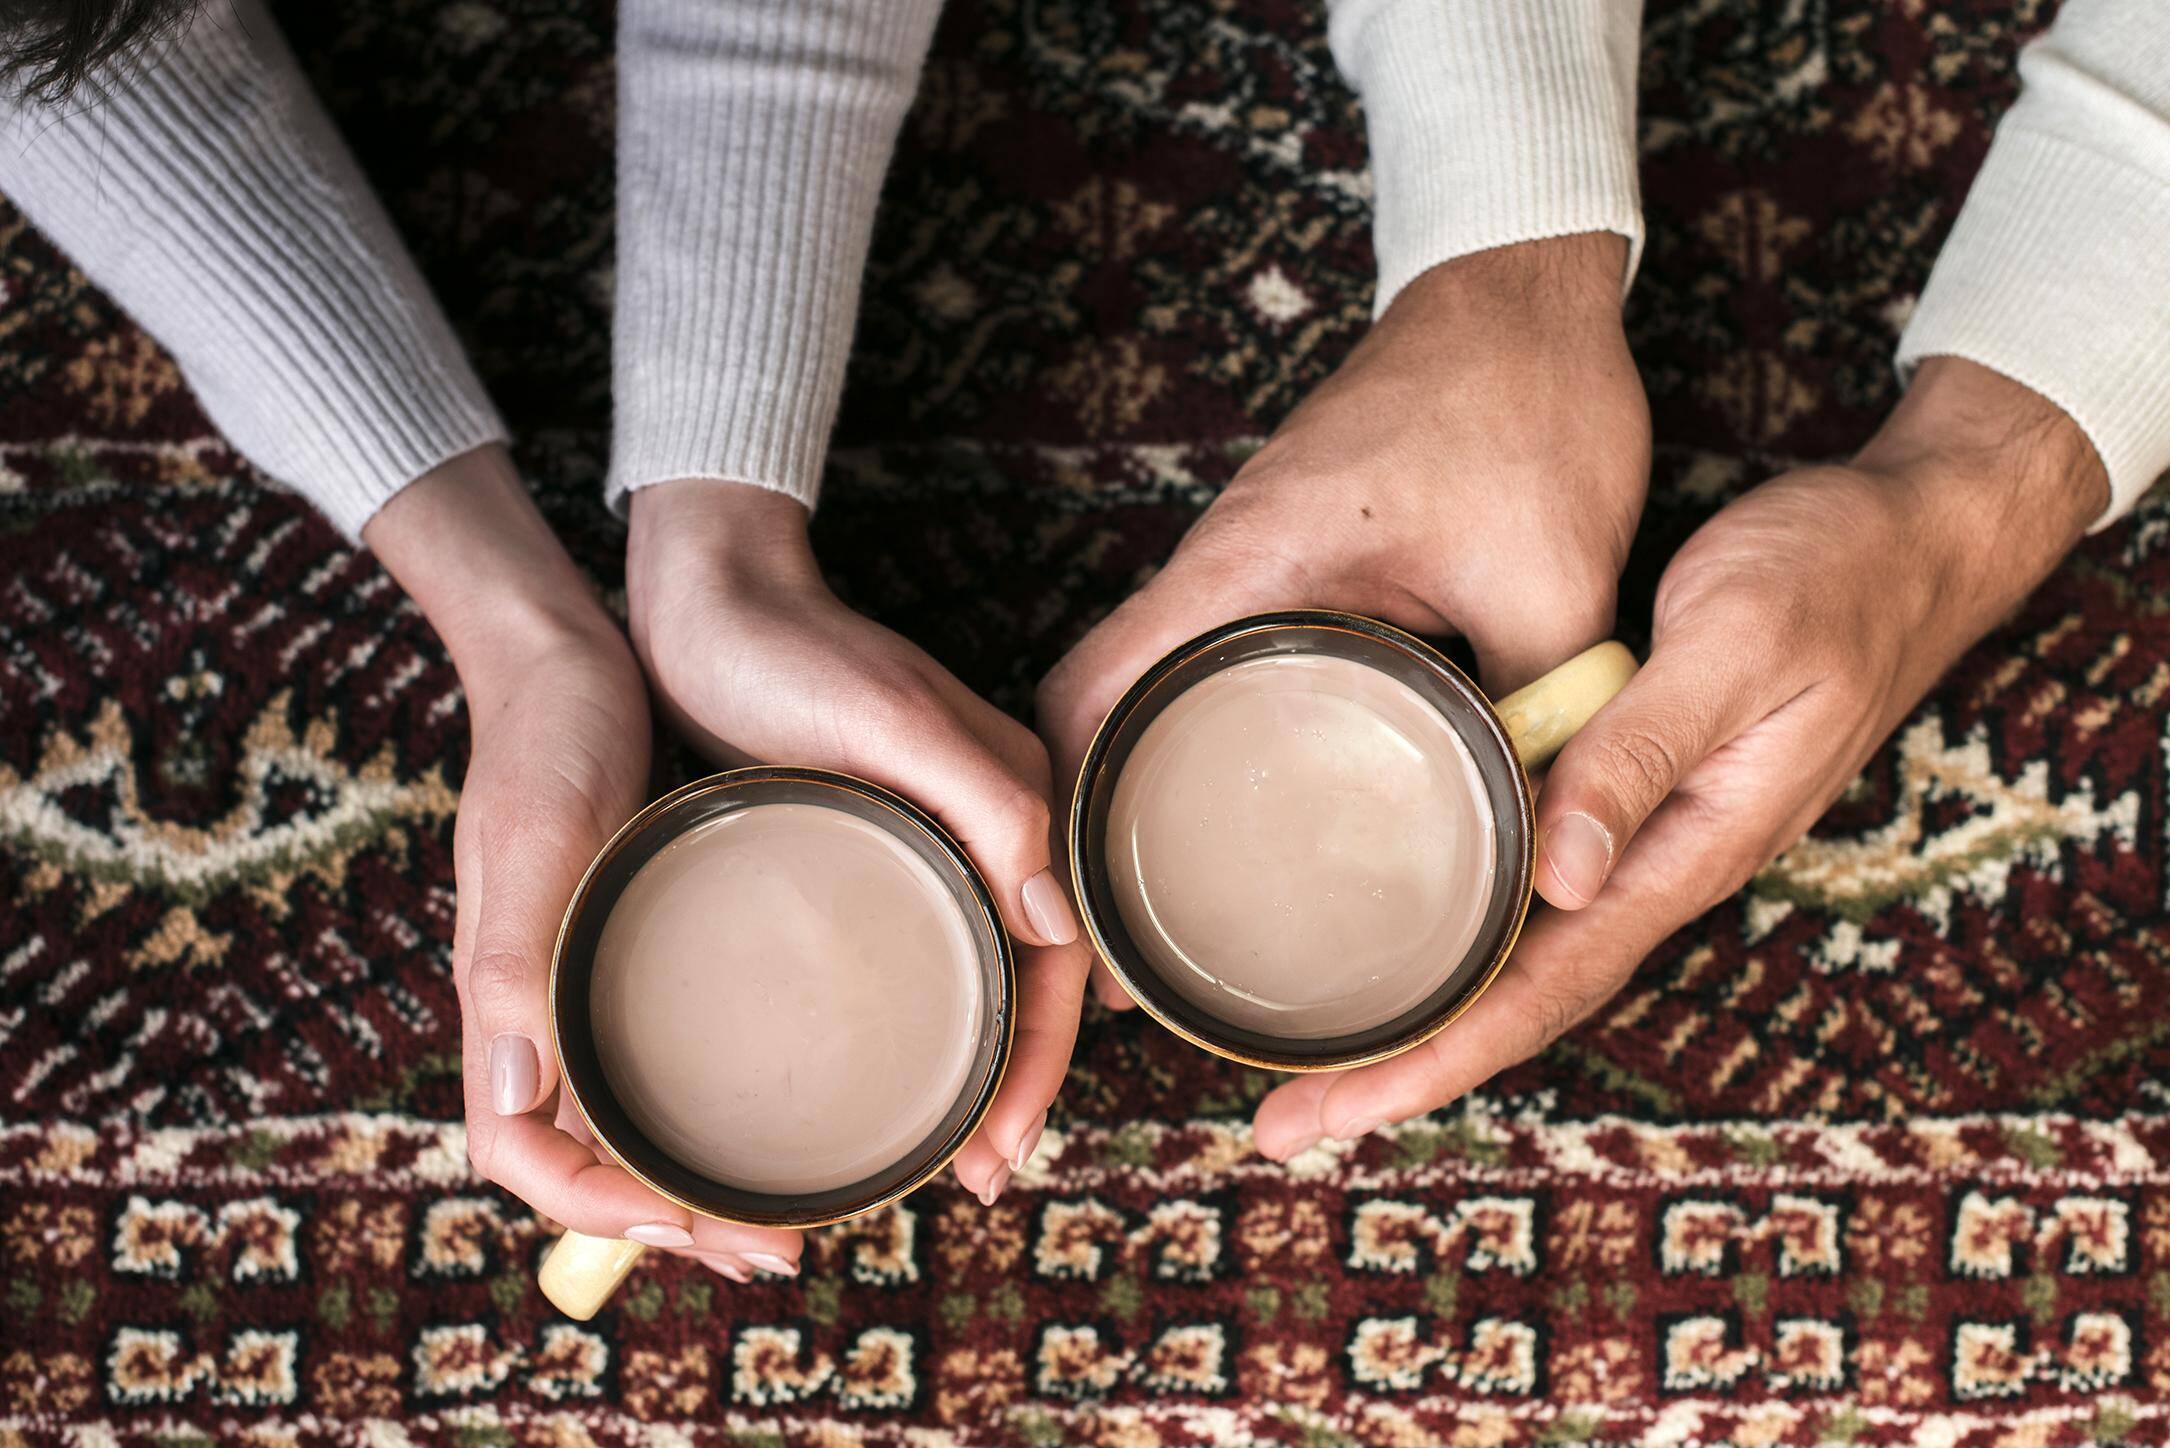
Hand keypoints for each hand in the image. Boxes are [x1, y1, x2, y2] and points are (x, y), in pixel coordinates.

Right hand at [367, 447, 802, 1280]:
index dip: (600, 1212)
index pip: (523, 1153)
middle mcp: (537, 1009)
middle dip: (673, 1222)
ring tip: (788, 1212)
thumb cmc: (547, 740)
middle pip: (586, 1161)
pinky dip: (707, 1109)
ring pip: (626, 1121)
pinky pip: (656, 1060)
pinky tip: (783, 1106)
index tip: (694, 1225)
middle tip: (780, 1247)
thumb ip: (512, 960)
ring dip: (698, 1181)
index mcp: (502, 1000)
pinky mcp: (628, 950)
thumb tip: (512, 1094)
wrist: (566, 661)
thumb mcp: (537, 840)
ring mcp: (579, 984)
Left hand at [626, 479, 1087, 1203]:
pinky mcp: (872, 841)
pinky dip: (923, 1021)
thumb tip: (1059, 925)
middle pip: (1027, 977)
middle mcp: (989, 824)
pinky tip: (888, 1069)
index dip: (1042, 1060)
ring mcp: (932, 835)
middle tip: (974, 1176)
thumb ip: (990, 804)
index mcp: (1018, 796)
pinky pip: (922, 948)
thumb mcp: (892, 719)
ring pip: (977, 972)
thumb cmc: (790, 649)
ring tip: (941, 1151)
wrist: (703, 594)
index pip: (1060, 954)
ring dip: (973, 1066)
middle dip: (1014, 1084)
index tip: (1000, 1148)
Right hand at [1039, 233, 1649, 1007]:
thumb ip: (1540, 713)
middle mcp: (1221, 567)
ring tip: (1176, 906)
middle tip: (1124, 950)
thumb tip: (1545, 839)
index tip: (1078, 913)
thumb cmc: (1523, 404)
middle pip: (1097, 707)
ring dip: (1144, 783)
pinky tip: (1257, 808)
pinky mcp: (1286, 559)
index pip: (1090, 694)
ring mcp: (1247, 562)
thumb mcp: (1550, 578)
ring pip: (1152, 687)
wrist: (1523, 290)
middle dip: (1094, 826)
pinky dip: (1205, 736)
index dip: (1061, 808)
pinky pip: (1214, 662)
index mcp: (1247, 568)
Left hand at [1252, 357, 2107, 1156]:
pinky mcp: (1633, 794)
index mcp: (1687, 850)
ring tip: (1315, 1061)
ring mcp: (1648, 837)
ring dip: (1423, 1015)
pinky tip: (1403, 939)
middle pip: (1518, 1000)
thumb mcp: (1733, 650)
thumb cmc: (1829, 581)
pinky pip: (1536, 893)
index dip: (1436, 1057)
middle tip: (1281, 1122)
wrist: (1910, 540)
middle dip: (1402, 1068)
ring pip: (1522, 957)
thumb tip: (1558, 879)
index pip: (1544, 989)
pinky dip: (1463, 936)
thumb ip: (1643, 755)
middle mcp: (1661, 865)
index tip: (1337, 1111)